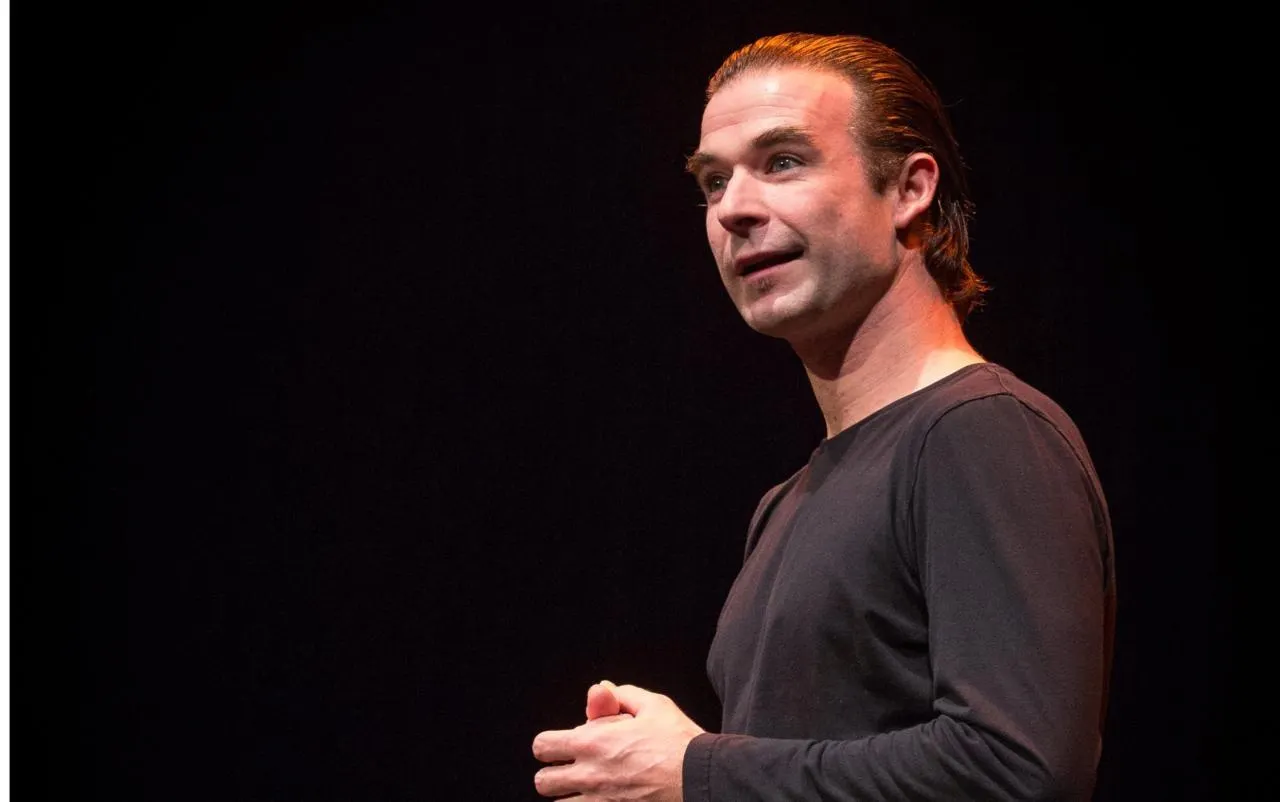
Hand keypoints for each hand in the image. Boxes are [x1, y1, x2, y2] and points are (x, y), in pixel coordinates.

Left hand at [532, 683, 704, 800]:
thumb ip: (622, 695)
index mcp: (593, 743)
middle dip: (554, 775)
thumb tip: (601, 689)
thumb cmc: (679, 741)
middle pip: (543, 782)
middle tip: (575, 771)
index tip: (565, 746)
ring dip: (569, 797)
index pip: (542, 745)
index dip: (550, 744)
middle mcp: (589, 776)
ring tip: (590, 789)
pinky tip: (607, 799)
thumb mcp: (654, 705)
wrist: (701, 779)